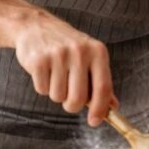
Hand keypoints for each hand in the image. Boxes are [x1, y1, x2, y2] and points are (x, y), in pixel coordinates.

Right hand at [13, 11, 114, 125]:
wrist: (36, 26)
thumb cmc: (68, 47)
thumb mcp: (90, 58)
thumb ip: (101, 82)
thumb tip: (112, 108)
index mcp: (98, 51)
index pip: (103, 88)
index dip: (100, 109)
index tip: (95, 121)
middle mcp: (80, 51)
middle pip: (79, 98)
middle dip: (73, 106)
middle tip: (69, 99)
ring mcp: (58, 55)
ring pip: (58, 97)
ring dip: (56, 94)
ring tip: (55, 77)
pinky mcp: (38, 60)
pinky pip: (42, 90)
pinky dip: (43, 87)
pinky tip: (44, 72)